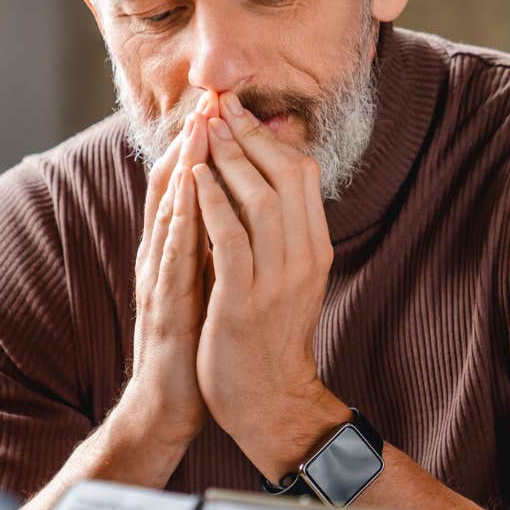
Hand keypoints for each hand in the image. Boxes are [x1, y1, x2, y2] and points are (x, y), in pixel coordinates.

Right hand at [106, 115, 210, 466]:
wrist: (170, 405)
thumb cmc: (193, 343)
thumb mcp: (207, 282)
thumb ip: (215, 243)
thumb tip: (237, 204)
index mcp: (175, 251)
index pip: (186, 186)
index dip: (200, 145)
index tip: (221, 107)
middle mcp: (162, 258)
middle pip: (171, 189)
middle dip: (190, 143)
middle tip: (208, 100)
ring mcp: (159, 281)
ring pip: (168, 215)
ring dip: (182, 171)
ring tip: (197, 131)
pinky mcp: (166, 308)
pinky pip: (172, 258)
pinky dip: (179, 222)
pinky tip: (189, 197)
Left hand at [189, 91, 339, 479]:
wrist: (269, 402)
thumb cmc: (269, 337)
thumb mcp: (287, 277)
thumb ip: (279, 233)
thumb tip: (261, 182)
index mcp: (314, 248)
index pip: (302, 175)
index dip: (269, 138)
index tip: (240, 112)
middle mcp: (303, 258)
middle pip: (286, 176)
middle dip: (250, 136)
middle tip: (220, 107)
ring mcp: (276, 279)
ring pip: (259, 200)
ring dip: (230, 160)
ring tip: (206, 132)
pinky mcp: (244, 300)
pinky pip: (230, 239)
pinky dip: (212, 203)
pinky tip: (195, 179)